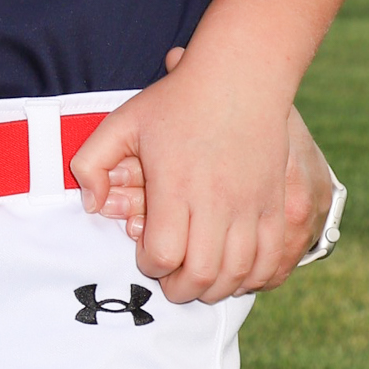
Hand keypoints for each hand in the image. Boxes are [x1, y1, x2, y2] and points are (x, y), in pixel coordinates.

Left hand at [77, 51, 336, 291]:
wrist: (241, 78)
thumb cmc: (176, 102)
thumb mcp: (122, 122)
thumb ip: (91, 163)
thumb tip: (90, 204)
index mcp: (177, 185)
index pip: (164, 254)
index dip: (151, 266)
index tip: (147, 255)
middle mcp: (218, 201)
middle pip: (203, 273)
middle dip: (181, 290)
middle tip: (171, 282)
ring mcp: (252, 205)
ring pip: (239, 273)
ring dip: (216, 290)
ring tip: (200, 282)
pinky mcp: (278, 205)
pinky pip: (272, 260)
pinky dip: (254, 279)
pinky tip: (237, 274)